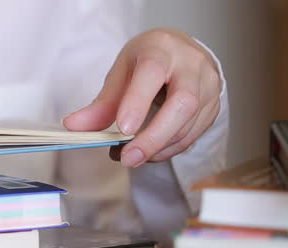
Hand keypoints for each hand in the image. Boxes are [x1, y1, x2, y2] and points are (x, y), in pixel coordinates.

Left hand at [63, 28, 221, 166]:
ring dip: (157, 148)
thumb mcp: (121, 73)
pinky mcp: (214, 106)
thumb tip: (73, 127)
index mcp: (162, 49)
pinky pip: (192, 135)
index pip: (152, 72)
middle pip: (183, 103)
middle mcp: (192, 64)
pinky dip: (167, 149)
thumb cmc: (148, 61)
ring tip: (129, 156)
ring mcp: (208, 86)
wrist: (180, 52)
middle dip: (154, 137)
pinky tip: (148, 152)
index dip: (138, 102)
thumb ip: (100, 103)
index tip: (123, 129)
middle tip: (128, 158)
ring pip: (188, 125)